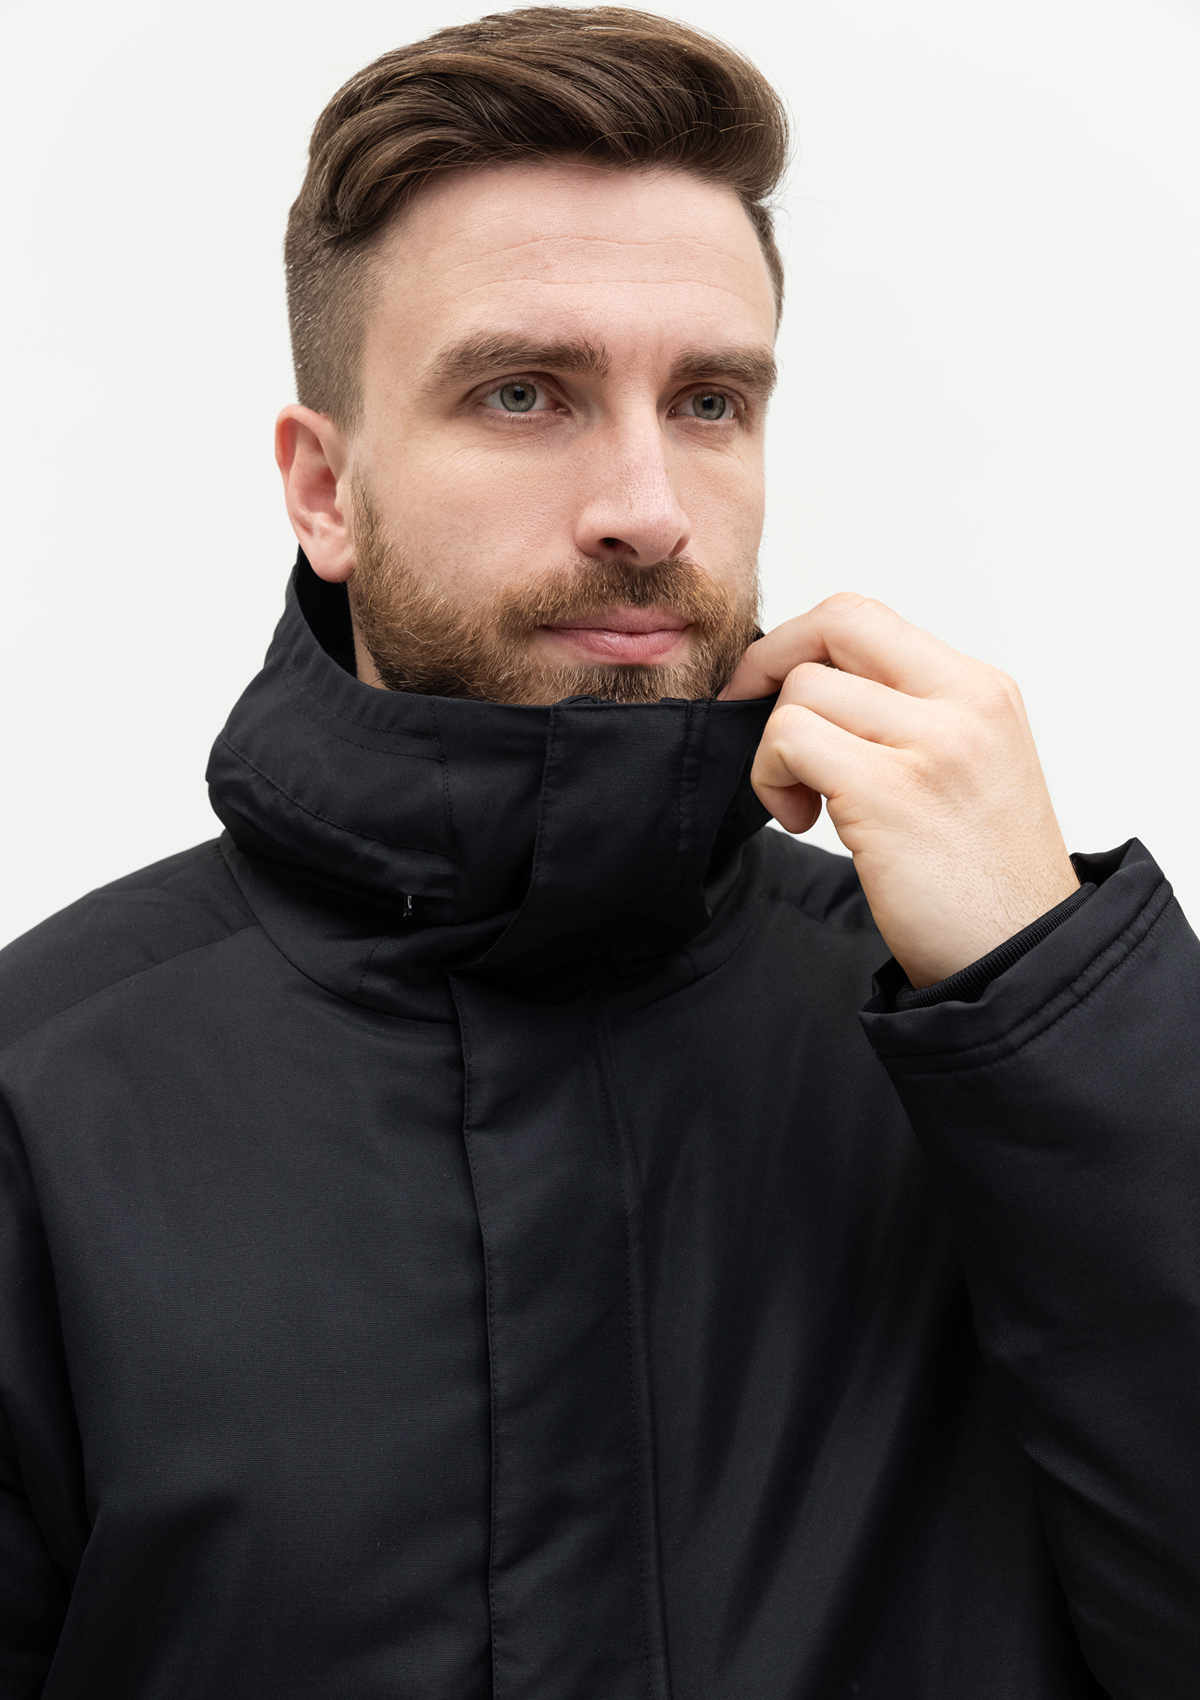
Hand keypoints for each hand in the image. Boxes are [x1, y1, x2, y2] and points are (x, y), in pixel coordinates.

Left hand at [721, 594, 1078, 988]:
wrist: (1024, 956)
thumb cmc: (983, 878)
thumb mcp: (970, 767)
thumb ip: (910, 717)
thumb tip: (816, 688)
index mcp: (981, 690)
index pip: (867, 617)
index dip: (802, 641)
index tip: (772, 688)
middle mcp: (963, 703)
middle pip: (834, 624)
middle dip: (768, 666)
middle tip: (752, 720)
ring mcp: (930, 744)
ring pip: (803, 690)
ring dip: (774, 747)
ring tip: (803, 802)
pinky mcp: (888, 793)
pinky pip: (790, 741)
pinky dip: (772, 777)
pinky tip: (802, 821)